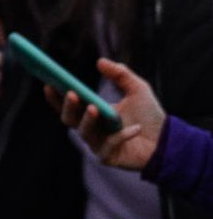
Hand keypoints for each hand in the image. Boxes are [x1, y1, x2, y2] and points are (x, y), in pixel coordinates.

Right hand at [49, 58, 165, 170]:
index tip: (49, 83)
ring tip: (95, 108)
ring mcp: (98, 144)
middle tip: (72, 93)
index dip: (55, 97)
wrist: (168, 141)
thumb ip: (121, 74)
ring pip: (84, 133)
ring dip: (88, 120)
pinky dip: (121, 136)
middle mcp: (90, 129)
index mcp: (92, 113)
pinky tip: (135, 129)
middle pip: (69, 120)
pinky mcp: (109, 157)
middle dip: (68, 107)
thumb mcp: (137, 89)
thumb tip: (100, 61)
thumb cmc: (149, 116)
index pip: (67, 106)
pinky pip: (109, 146)